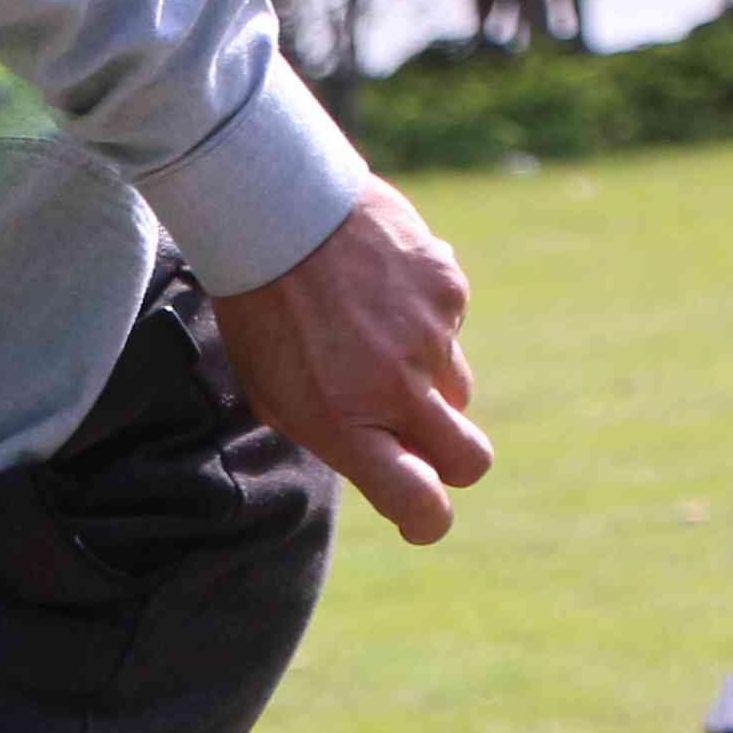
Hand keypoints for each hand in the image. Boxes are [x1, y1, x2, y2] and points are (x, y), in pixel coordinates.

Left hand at [209, 182, 492, 545]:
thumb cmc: (263, 312)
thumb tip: (389, 459)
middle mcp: (395, 388)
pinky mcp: (449, 289)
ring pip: (456, 386)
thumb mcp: (274, 391)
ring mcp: (430, 337)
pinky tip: (381, 288)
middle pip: (469, 459)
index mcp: (343, 424)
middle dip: (456, 462)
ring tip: (373, 334)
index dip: (428, 519)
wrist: (275, 212)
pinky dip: (425, 317)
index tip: (422, 515)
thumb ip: (332, 433)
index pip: (418, 500)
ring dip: (428, 378)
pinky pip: (451, 324)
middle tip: (425, 438)